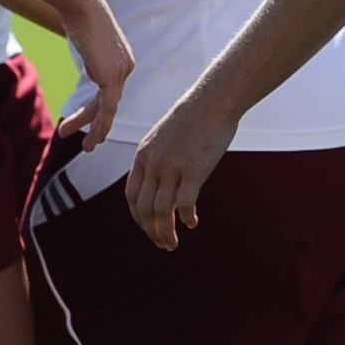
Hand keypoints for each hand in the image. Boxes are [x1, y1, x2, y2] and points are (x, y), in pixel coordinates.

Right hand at [61, 0, 135, 152]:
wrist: (80, 2)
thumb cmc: (79, 11)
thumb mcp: (85, 34)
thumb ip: (88, 48)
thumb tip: (81, 42)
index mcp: (122, 58)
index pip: (110, 89)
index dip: (95, 107)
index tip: (81, 118)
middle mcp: (126, 66)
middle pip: (110, 101)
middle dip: (95, 122)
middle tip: (87, 140)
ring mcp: (121, 72)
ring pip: (108, 109)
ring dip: (95, 130)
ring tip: (86, 147)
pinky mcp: (111, 76)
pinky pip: (106, 109)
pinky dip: (99, 126)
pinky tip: (91, 139)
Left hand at [124, 92, 230, 250]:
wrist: (213, 100)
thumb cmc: (194, 118)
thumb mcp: (165, 137)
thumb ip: (159, 159)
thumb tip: (163, 183)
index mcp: (143, 155)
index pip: (132, 195)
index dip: (138, 217)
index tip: (148, 228)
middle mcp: (153, 163)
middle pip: (143, 208)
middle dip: (150, 231)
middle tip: (161, 244)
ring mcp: (171, 167)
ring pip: (161, 212)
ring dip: (165, 233)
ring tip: (173, 244)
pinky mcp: (193, 171)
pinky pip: (184, 204)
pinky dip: (186, 219)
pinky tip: (193, 223)